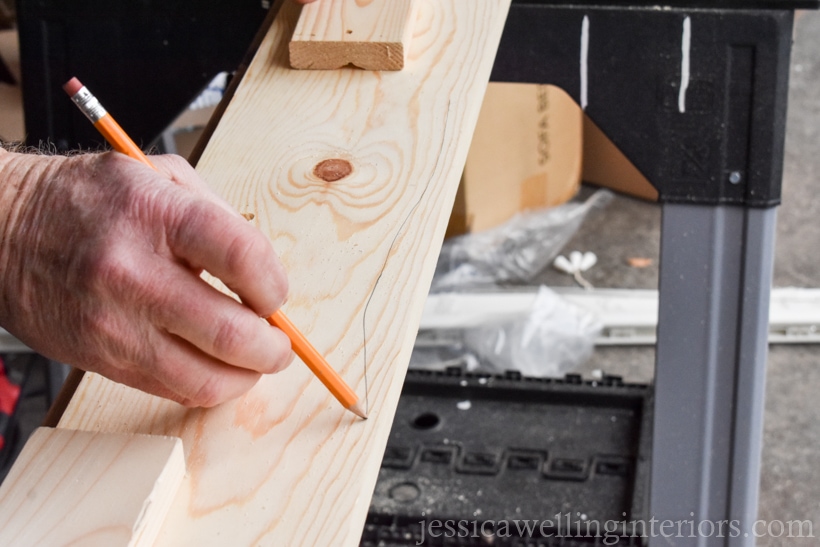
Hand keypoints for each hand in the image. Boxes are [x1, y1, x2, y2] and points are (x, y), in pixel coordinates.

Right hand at [0, 150, 292, 406]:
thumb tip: (264, 270)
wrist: (2, 232)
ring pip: (205, 378)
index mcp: (155, 215)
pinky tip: (217, 367)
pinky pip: (173, 389)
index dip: (275, 285)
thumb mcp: (156, 175)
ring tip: (255, 361)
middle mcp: (133, 273)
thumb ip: (218, 214)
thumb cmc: (86, 200)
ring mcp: (115, 324)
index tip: (276, 293)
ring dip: (246, 376)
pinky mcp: (102, 359)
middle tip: (279, 344)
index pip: (244, 258)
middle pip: (231, 332)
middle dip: (273, 347)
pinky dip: (209, 385)